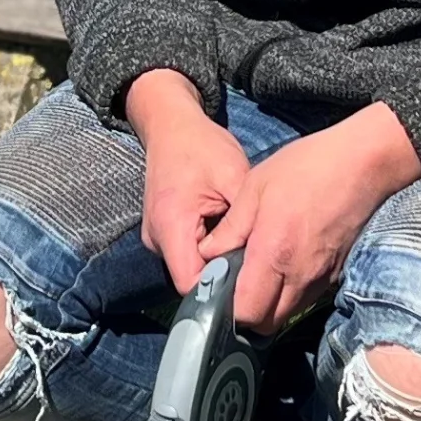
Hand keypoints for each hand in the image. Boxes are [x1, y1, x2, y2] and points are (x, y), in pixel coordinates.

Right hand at [129, 71, 250, 290]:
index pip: (191, 284)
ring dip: (217, 265)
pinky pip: (188, 257)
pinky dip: (209, 254)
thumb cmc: (202, 147)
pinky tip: (230, 240)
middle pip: (191, 281)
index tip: (251, 286)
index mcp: (171, 225)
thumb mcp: (234, 176)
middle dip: (223, 279)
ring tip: (246, 251)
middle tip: (258, 269)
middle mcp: (157, 239)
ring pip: (191, 270)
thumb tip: (264, 257)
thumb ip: (245, 221)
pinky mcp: (164, 236)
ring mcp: (157, 240)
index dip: (220, 292)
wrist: (171, 128)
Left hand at [226, 105, 420, 336]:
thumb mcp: (256, 187)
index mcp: (274, 254)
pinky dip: (290, 293)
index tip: (217, 288)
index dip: (226, 308)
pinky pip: (306, 298)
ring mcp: (322, 279)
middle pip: (267, 324)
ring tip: (258, 272)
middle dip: (247, 313)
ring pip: (287, 313)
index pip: (246, 312)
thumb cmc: (308, 168)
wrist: (365, 164)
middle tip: (235, 284)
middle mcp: (300, 276)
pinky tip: (283, 264)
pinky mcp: (337, 274)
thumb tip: (208, 255)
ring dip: (269, 304)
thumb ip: (230, 228)